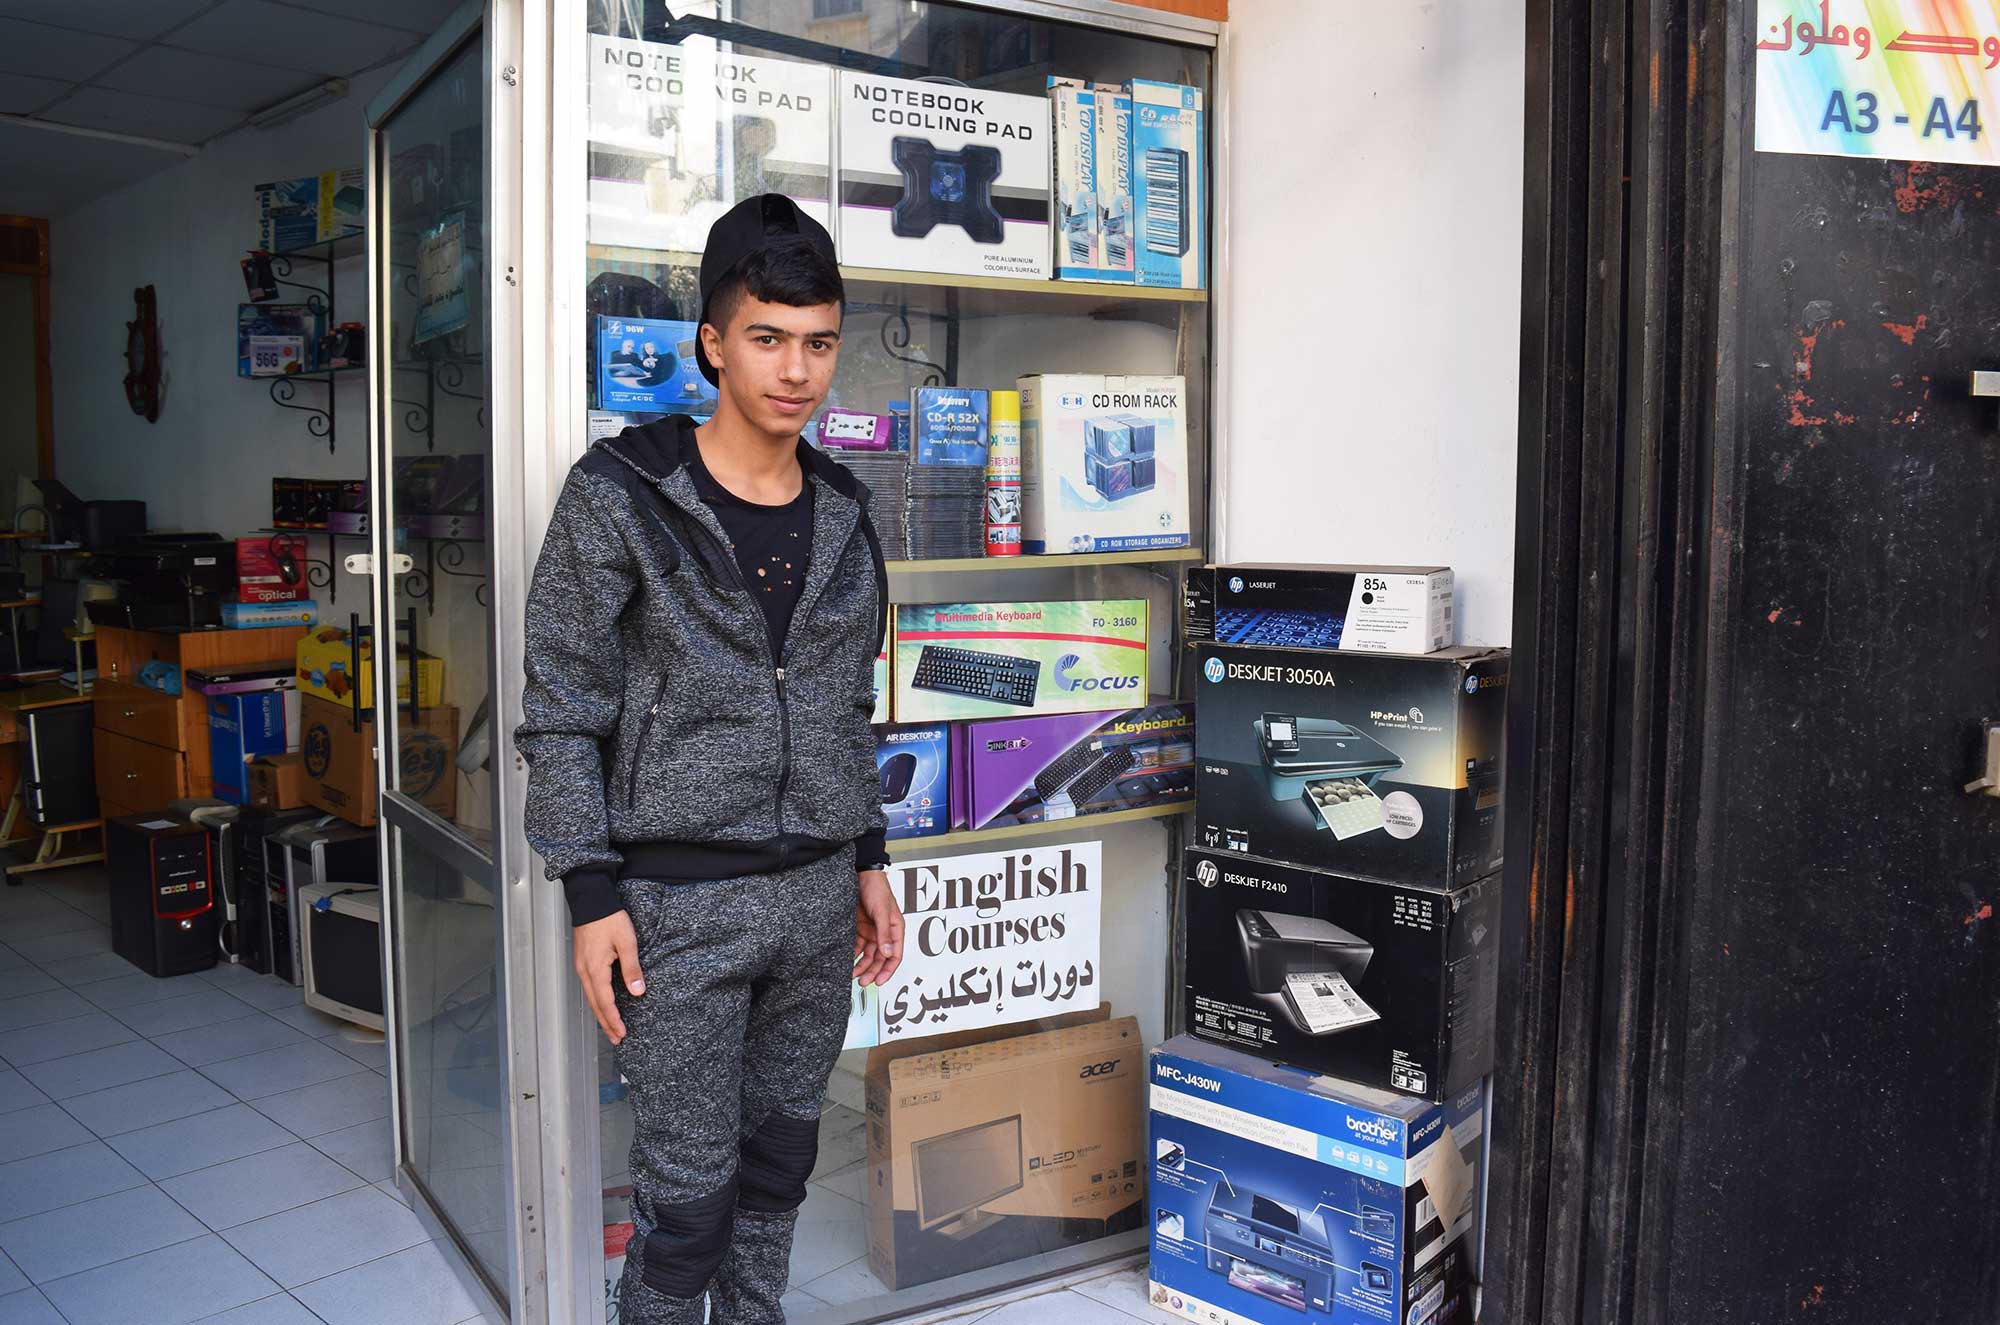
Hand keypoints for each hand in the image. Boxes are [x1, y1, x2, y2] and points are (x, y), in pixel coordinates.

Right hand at [574, 910, 643, 1044]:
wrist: (591, 900)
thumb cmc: (609, 918)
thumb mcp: (627, 942)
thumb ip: (632, 968)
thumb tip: (637, 992)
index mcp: (595, 969)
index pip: (605, 1002)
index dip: (614, 1020)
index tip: (622, 1033)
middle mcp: (584, 971)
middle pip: (595, 1005)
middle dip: (606, 1023)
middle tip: (617, 1039)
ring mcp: (581, 967)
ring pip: (591, 998)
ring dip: (601, 1014)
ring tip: (611, 1028)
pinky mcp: (583, 962)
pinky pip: (589, 988)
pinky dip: (597, 1001)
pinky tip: (604, 1005)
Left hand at [854, 869, 903, 986]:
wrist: (861, 875)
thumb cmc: (877, 888)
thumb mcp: (882, 911)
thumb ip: (884, 933)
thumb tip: (888, 952)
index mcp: (895, 929)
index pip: (895, 955)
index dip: (888, 970)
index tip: (879, 981)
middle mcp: (884, 932)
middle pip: (880, 958)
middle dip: (872, 971)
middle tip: (863, 981)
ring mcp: (871, 931)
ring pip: (868, 955)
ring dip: (861, 965)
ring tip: (852, 975)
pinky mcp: (860, 928)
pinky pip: (857, 946)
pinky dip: (853, 955)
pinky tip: (847, 961)